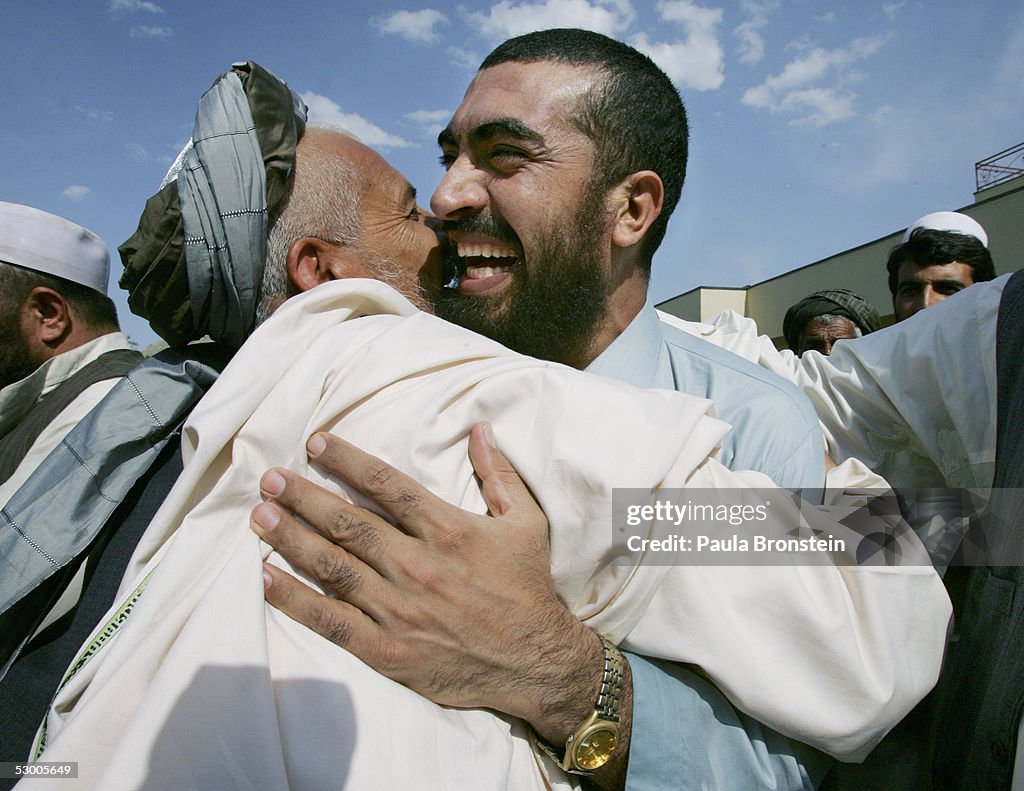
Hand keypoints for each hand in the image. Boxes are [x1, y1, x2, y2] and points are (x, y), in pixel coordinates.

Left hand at [250, 424, 617, 734]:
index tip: (315, 443)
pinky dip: (296, 600)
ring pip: (333, 567)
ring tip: (259, 516)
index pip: (387, 485)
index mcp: (448, 530)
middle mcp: (417, 566)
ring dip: (291, 538)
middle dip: (303, 496)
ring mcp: (399, 610)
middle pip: (348, 523)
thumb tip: (479, 428)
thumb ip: (499, 473)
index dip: (346, 460)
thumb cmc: (529, 588)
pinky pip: (332, 622)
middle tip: (268, 478)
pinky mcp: (388, 650)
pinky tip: (267, 579)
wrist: (537, 661)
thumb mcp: (527, 522)